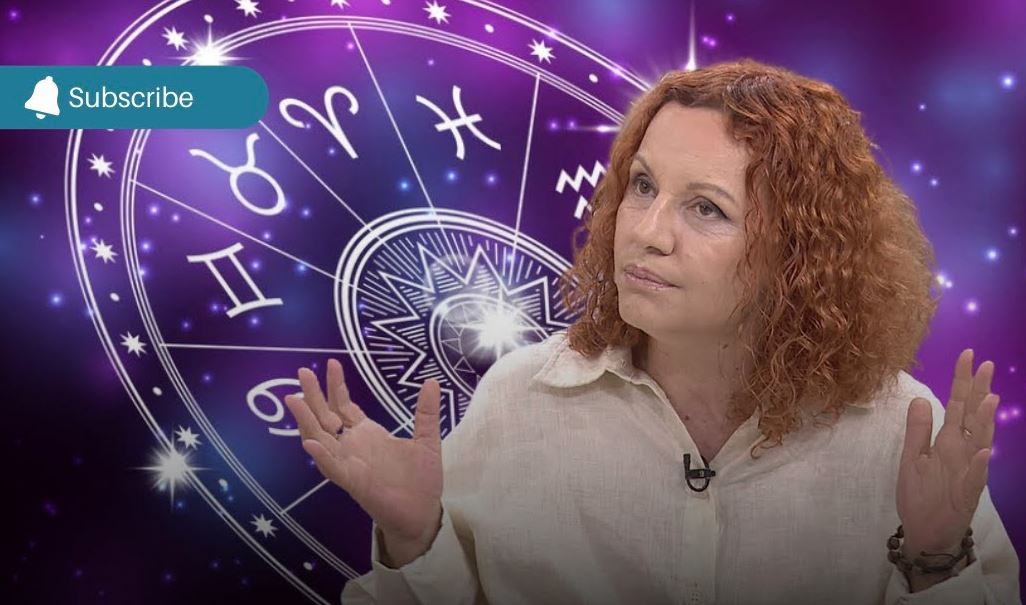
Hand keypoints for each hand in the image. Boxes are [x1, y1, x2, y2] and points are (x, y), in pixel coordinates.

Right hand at [283, 359, 444, 552]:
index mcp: (367, 434)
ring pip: (320, 439)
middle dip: (312, 395)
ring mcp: (349, 464)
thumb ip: (426, 413)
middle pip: (325, 417)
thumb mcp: (427, 440)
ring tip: (293, 399)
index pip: (344, 405)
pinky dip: (321, 456)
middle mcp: (352, 447)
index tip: (331, 362)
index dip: (335, 386)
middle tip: (302, 371)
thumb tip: (431, 381)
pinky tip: (310, 444)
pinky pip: (332, 469)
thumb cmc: (421, 479)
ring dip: (306, 421)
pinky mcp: (353, 483)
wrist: (423, 512)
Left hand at [897, 349, 998, 557]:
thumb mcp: (913, 458)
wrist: (925, 532)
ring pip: (979, 442)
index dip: (962, 380)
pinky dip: (978, 465)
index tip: (968, 354)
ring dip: (984, 422)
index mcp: (946, 441)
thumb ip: (918, 430)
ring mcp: (966, 471)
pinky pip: (975, 478)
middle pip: (972, 416)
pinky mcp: (966, 494)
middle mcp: (960, 451)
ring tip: (989, 399)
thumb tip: (921, 398)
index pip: (957, 404)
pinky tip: (982, 450)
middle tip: (987, 364)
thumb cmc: (921, 495)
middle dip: (979, 390)